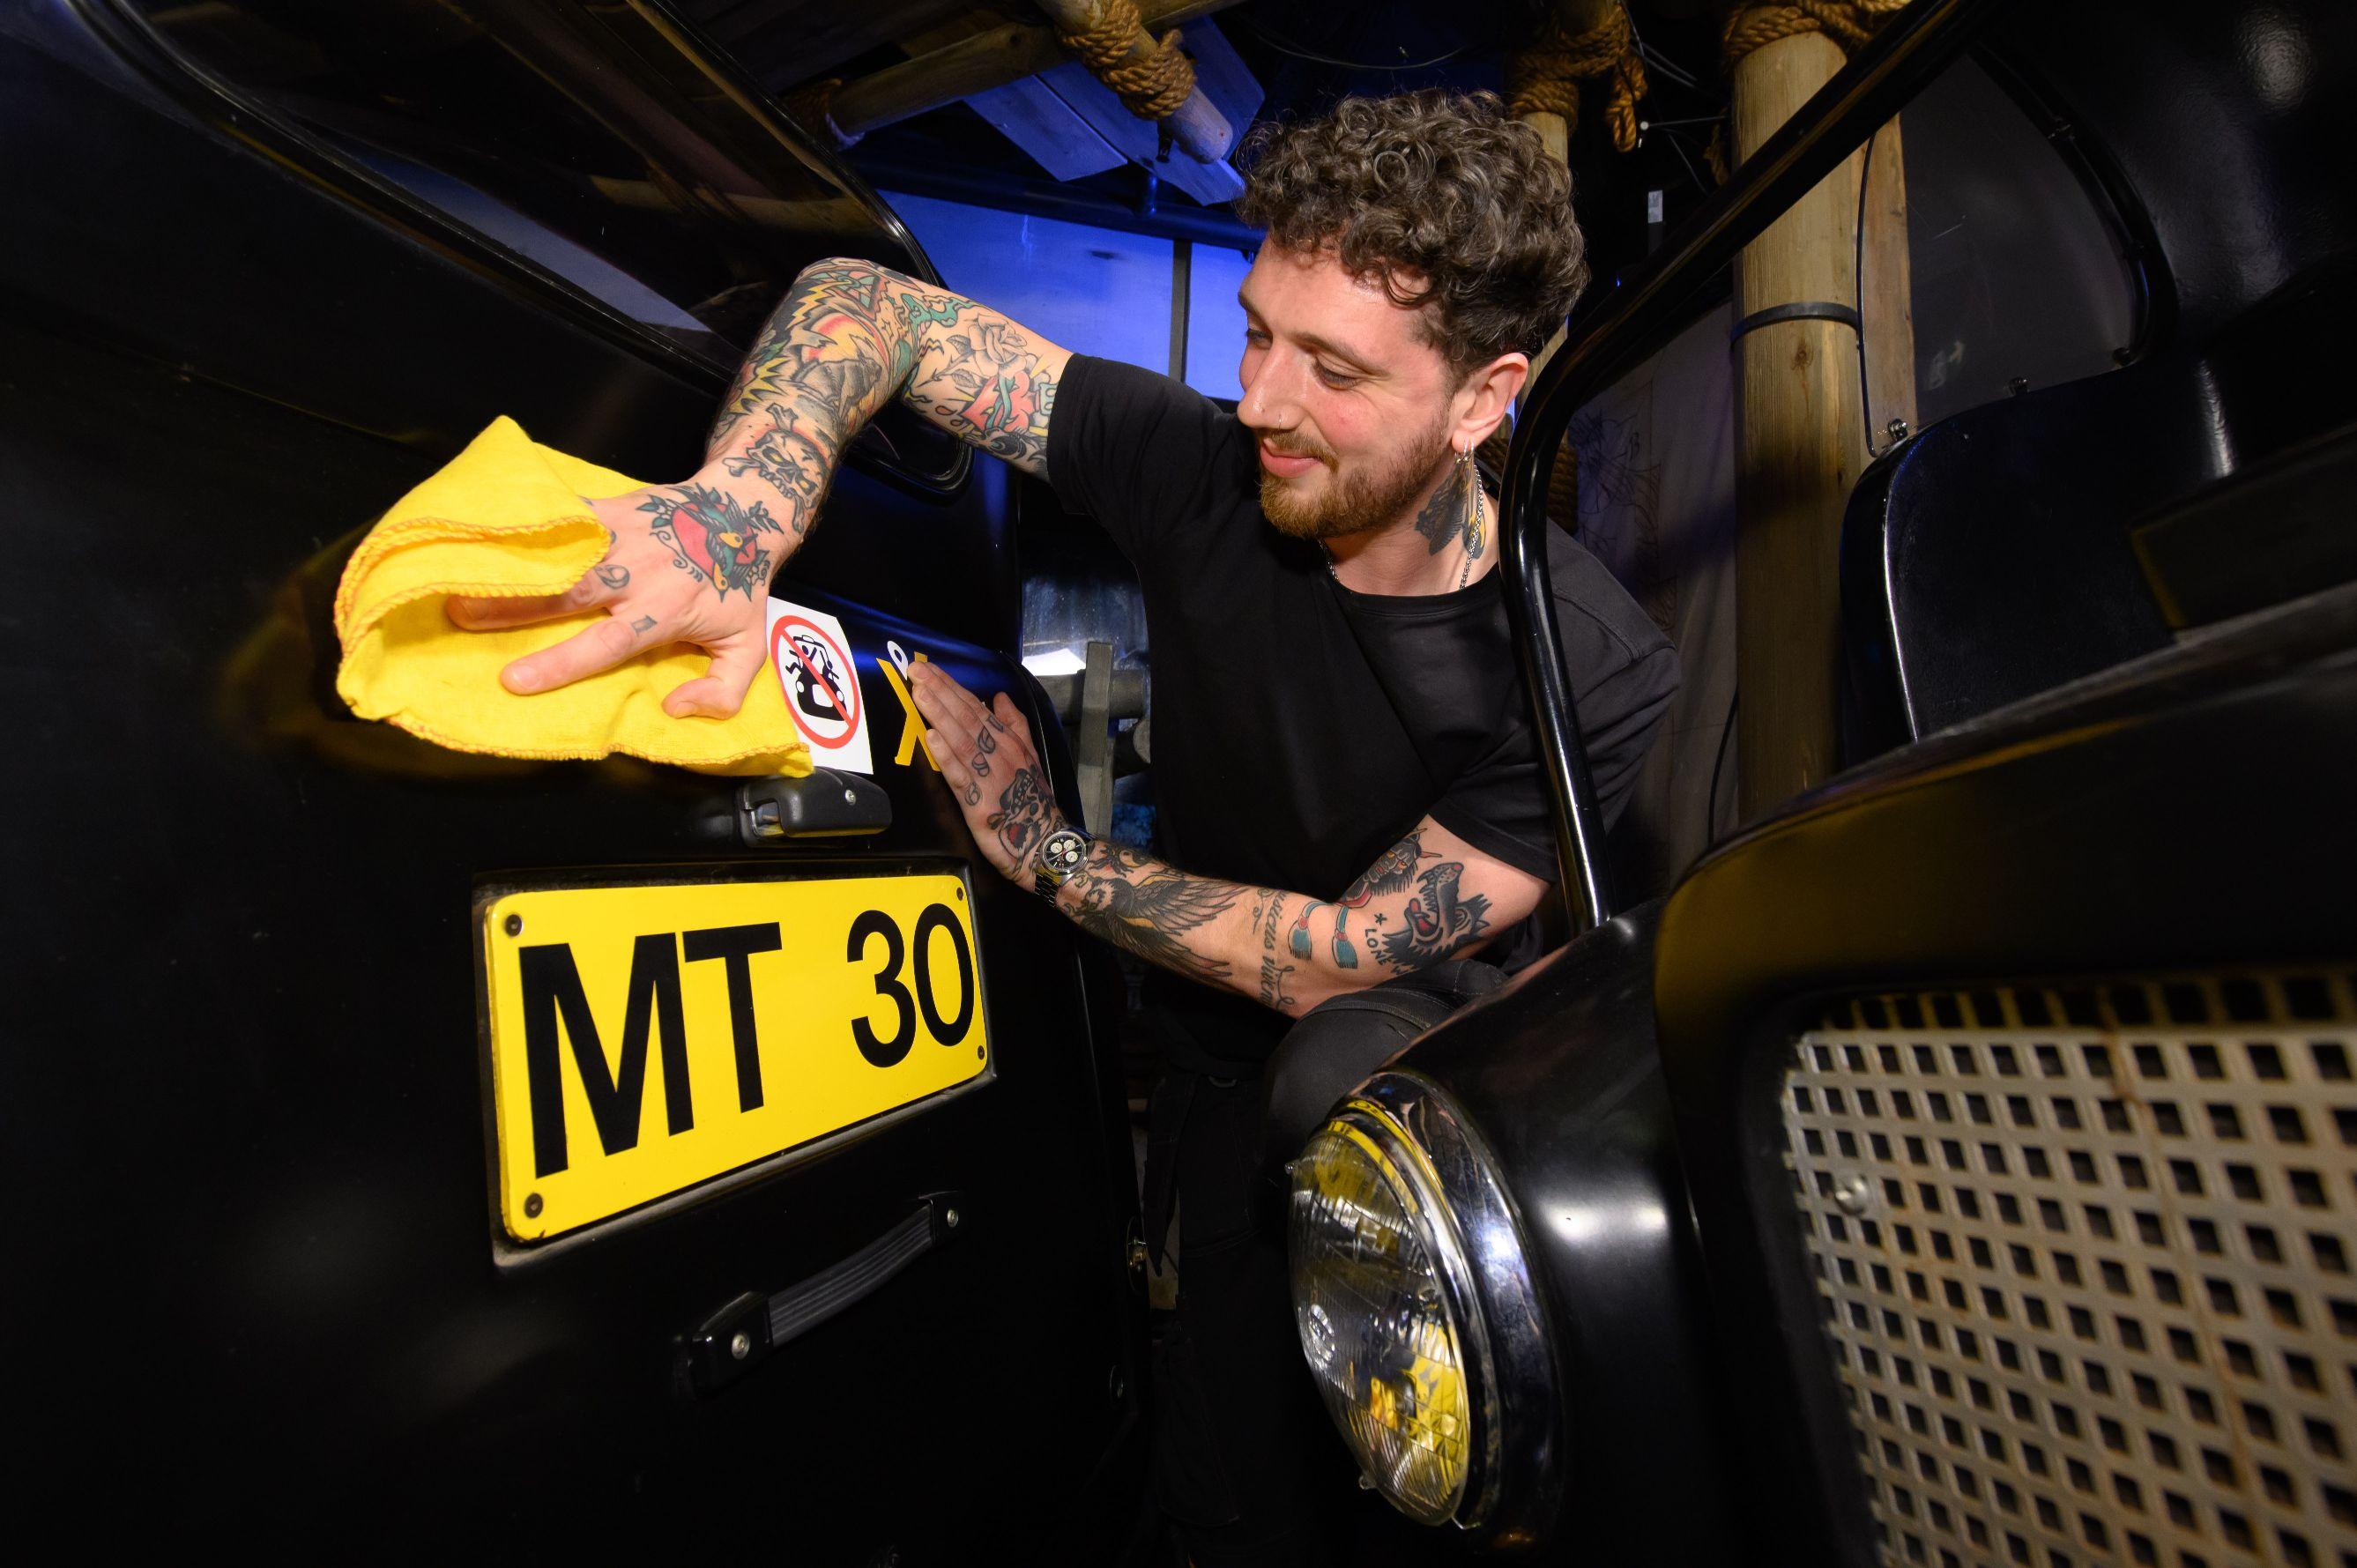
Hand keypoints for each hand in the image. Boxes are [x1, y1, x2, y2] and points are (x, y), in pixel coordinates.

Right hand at [446, 475, 801, 718]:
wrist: (743, 511)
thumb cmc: (738, 586)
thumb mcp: (748, 647)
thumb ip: (722, 692)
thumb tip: (674, 709)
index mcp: (662, 612)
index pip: (605, 644)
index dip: (560, 663)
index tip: (514, 681)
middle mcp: (635, 573)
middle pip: (568, 592)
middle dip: (512, 605)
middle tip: (459, 614)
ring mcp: (620, 535)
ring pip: (560, 552)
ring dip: (511, 561)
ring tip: (460, 571)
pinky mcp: (610, 507)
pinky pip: (564, 515)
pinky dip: (528, 522)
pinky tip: (487, 528)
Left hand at [910, 663, 1065, 885]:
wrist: (1043, 841)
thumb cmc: (1032, 800)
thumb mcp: (1029, 756)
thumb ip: (1014, 725)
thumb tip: (999, 697)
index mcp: (1007, 741)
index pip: (975, 707)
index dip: (951, 687)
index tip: (929, 669)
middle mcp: (998, 752)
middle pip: (965, 717)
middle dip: (939, 692)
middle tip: (916, 669)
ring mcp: (988, 775)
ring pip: (960, 738)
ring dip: (939, 714)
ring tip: (919, 693)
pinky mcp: (978, 801)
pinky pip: (960, 775)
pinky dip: (946, 755)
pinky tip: (931, 738)